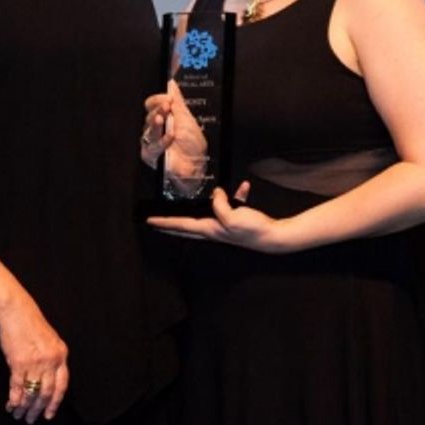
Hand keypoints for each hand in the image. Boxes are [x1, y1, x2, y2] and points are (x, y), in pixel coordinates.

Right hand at [0, 297, 69, 423]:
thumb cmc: (30, 323)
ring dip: (25, 406)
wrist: (15, 310)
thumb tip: (46, 380)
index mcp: (61, 354)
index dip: (55, 402)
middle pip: (46, 393)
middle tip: (32, 419)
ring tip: (19, 415)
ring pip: (32, 392)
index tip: (49, 413)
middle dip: (38, 409)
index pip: (62, 385)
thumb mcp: (50, 340)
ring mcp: (35, 362)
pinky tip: (12, 405)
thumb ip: (51, 359)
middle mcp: (51, 360)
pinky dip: (14, 398)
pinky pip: (18, 386)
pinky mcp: (18, 362)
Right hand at [141, 80, 208, 186]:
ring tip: (164, 118)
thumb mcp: (186, 118)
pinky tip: (171, 135)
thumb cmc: (192, 144)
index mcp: (162, 117)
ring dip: (157, 122)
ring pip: (148, 129)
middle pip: (149, 115)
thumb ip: (177, 101)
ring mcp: (151, 142)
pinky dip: (162, 140)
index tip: (169, 99)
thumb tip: (171, 83)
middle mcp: (154, 128)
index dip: (158, 100)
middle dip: (158, 109)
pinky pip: (153, 146)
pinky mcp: (151, 155)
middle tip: (167, 107)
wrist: (197, 165)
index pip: (151, 104)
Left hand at [146, 182, 289, 252]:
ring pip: (206, 214)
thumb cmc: (253, 230)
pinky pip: (233, 204)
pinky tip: (243, 187)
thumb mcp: (232, 216)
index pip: (182, 225)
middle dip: (170, 225)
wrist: (274, 237)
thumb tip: (216, 192)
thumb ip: (220, 204)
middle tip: (156, 223)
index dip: (165, 222)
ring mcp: (226, 226)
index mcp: (210, 229)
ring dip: (198, 209)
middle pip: (187, 227)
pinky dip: (236, 195)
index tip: (150, 221)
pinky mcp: (239, 220)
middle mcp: (214, 230)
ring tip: (186, 205)